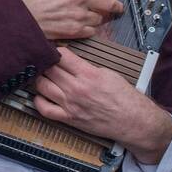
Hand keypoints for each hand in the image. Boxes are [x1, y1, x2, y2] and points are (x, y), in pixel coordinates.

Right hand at [14, 0, 123, 39]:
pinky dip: (91, 30)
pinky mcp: (74, 31)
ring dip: (100, 18)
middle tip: (118, 7)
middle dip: (116, 5)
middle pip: (108, 2)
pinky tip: (87, 27)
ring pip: (100, 18)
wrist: (20, 17)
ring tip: (97, 18)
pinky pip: (92, 31)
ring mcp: (79, 16)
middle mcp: (81, 0)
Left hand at [30, 47, 171, 163]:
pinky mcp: (68, 118)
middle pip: (49, 69)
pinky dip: (39, 100)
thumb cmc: (125, 97)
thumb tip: (70, 60)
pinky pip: (44, 109)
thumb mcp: (109, 73)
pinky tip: (42, 95)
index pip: (61, 55)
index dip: (56, 51)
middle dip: (46, 63)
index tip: (55, 51)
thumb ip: (87, 66)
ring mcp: (70, 104)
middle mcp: (76, 89)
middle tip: (46, 62)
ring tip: (44, 76)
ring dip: (40, 78)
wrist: (133, 121)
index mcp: (88, 74)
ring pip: (42, 86)